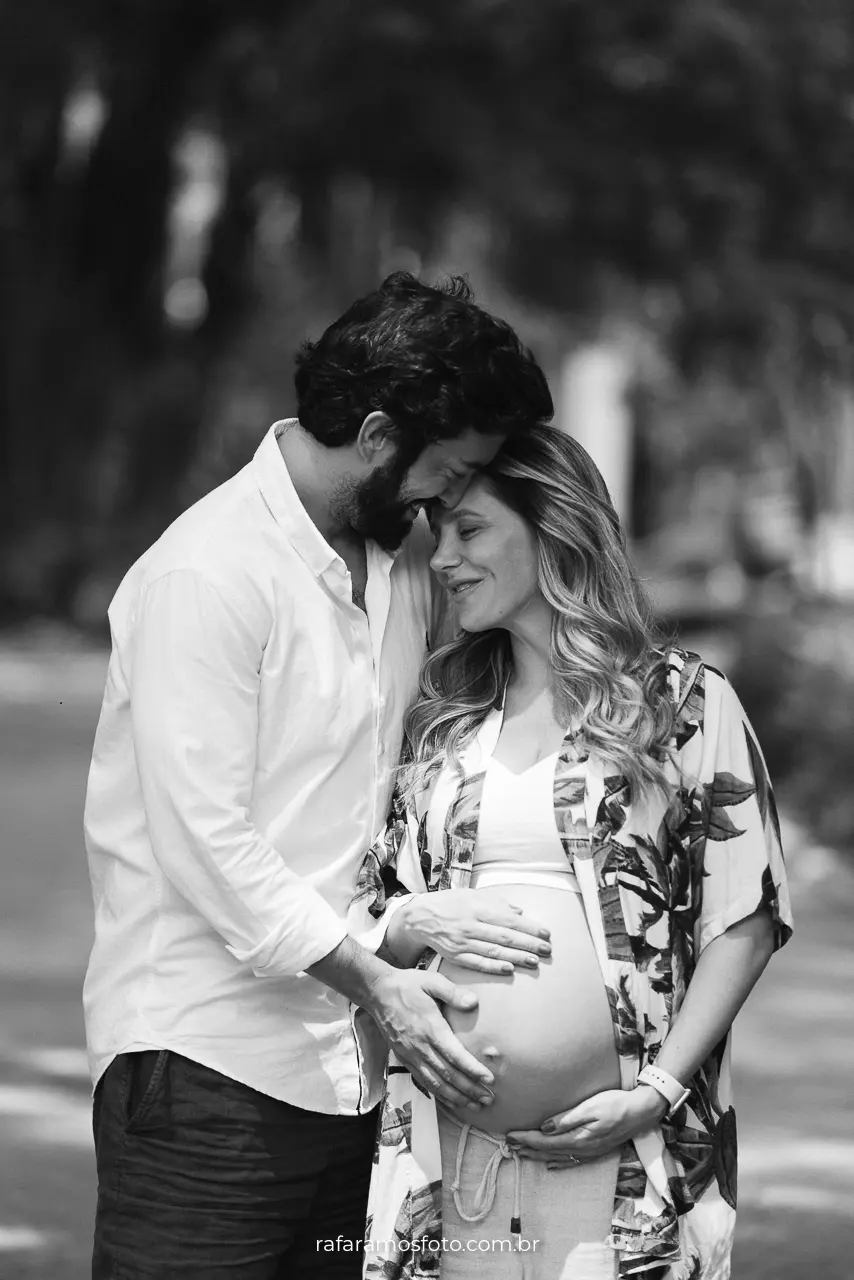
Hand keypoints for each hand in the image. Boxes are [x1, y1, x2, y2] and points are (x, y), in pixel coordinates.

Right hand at [364, 968, 496, 1111]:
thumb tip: (473, 1002)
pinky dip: (439, 1095)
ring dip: (456, 1097)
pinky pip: (423, 1082)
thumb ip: (452, 992)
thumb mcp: (431, 981)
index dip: (473, 1070)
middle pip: (448, 1075)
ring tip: (475, 1106)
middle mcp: (420, 1047)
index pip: (455, 1056)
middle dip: (470, 1089)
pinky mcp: (404, 1059)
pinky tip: (451, 1101)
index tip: (489, 1080)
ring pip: (436, 1083)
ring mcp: (411, 1055)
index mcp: (430, 1028)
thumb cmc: (407, 985)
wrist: (377, 992)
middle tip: (488, 1099)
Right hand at [398, 890, 550, 974]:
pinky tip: (509, 968)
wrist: (419, 917)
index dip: (529, 927)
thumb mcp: (472, 895)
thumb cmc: (449, 903)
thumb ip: (496, 902)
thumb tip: (519, 911)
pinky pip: (477, 963)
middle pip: (504, 937)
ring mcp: (462, 942)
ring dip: (516, 957)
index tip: (545, 933)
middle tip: (547, 949)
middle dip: (528, 944)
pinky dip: (493, 967)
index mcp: (476, 908)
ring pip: (494, 952)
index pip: (508, 919)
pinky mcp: (455, 956)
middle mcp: (470, 925)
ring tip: (534, 961)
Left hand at [505, 1086, 668, 1168]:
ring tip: (521, 1154)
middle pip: (548, 1151)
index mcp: (578, 1138)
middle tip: (508, 1145)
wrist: (641, 1112)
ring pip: (557, 1157)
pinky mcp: (595, 1151)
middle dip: (527, 1148)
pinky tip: (550, 1164)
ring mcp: (589, 1152)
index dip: (525, 1139)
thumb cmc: (615, 1104)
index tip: (509, 1135)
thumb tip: (544, 1128)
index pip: (544, 1141)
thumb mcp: (590, 1107)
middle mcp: (582, 1149)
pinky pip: (571, 1161)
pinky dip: (557, 1162)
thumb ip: (566, 1119)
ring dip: (538, 1155)